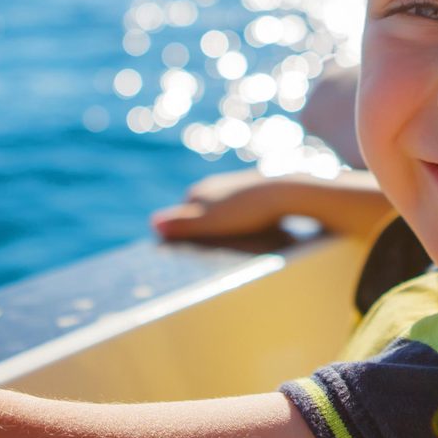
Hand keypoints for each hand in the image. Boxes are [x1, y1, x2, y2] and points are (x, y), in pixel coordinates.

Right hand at [150, 169, 290, 240]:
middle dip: (205, 227)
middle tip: (213, 250)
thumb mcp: (209, 223)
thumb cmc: (245, 212)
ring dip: (226, 223)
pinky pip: (245, 208)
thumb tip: (152, 223)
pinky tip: (255, 230)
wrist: (285, 193)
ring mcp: (237, 184)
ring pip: (224, 207)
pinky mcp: (258, 188)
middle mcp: (215, 184)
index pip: (182, 214)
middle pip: (202, 210)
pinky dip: (245, 219)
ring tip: (235, 241)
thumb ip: (181, 224)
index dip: (185, 233)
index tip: (191, 253)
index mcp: (199, 192)